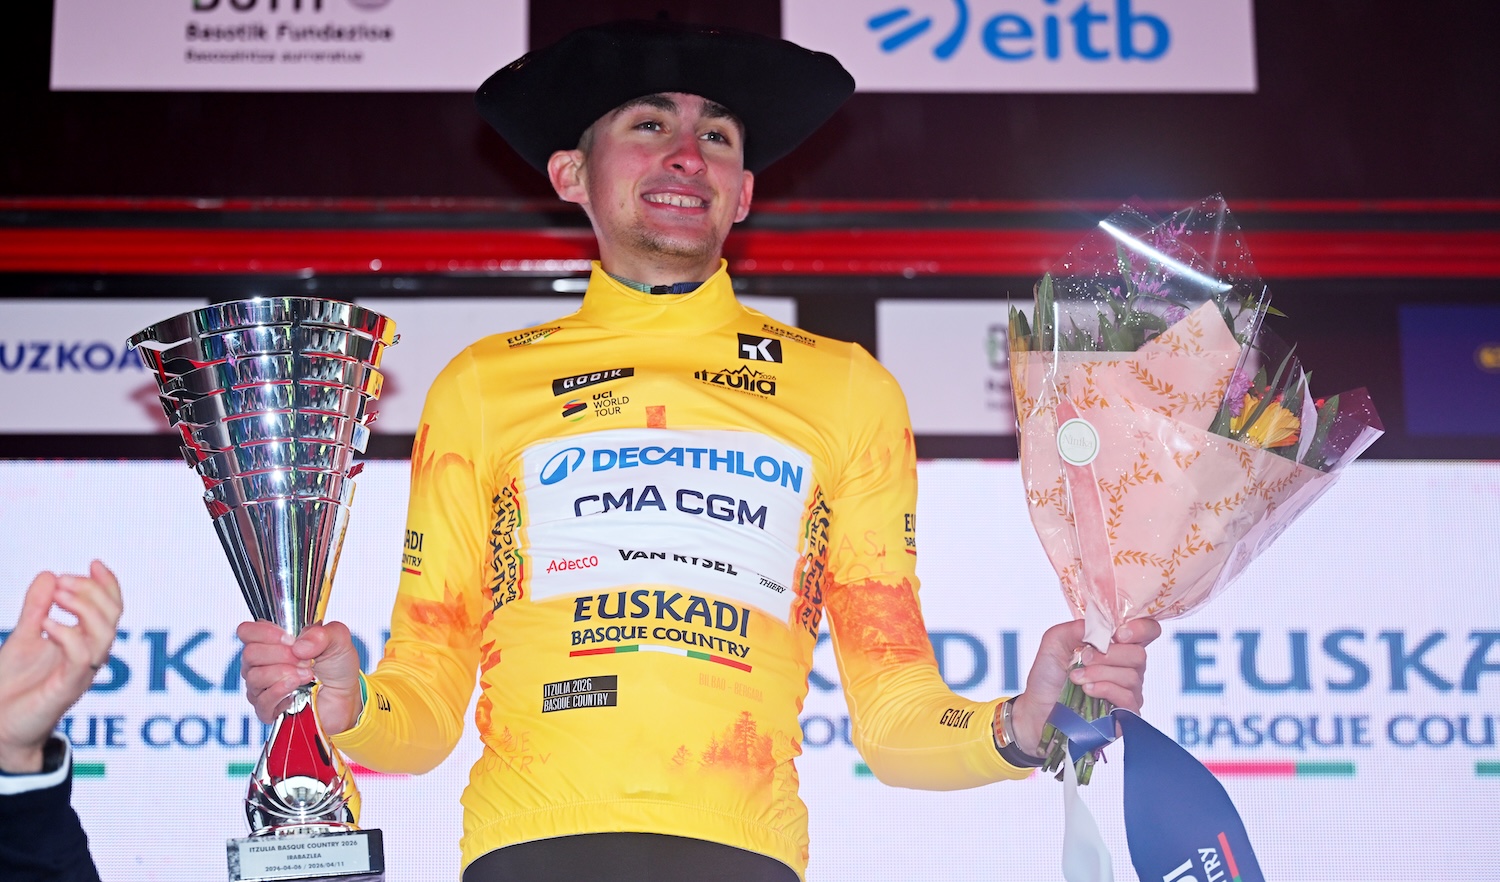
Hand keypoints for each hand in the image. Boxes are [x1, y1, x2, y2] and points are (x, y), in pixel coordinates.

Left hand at [0, 562, 122, 772]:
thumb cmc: (11, 687)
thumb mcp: (23, 637)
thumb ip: (36, 609)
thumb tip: (48, 576)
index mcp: (84, 644)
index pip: (111, 610)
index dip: (108, 585)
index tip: (94, 563)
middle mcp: (89, 658)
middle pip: (112, 617)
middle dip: (92, 592)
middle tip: (62, 583)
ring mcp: (81, 674)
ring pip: (105, 635)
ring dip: (85, 608)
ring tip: (58, 596)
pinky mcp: (68, 689)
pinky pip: (83, 657)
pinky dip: (68, 634)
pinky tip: (47, 624)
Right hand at [237, 620, 362, 734]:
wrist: (344, 696)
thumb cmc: (336, 666)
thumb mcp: (337, 639)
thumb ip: (321, 634)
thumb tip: (298, 646)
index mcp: (272, 642)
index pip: (246, 632)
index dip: (264, 633)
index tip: (289, 639)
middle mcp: (262, 663)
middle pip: (250, 654)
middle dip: (281, 654)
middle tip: (304, 660)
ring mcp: (262, 687)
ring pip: (254, 677)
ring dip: (284, 673)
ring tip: (307, 674)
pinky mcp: (267, 710)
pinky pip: (262, 701)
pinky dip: (280, 691)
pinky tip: (296, 687)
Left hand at [1007, 618, 1160, 755]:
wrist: (1037, 708)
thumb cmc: (1048, 675)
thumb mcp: (1055, 641)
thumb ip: (1076, 627)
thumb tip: (1101, 626)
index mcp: (1115, 645)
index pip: (1147, 631)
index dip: (1140, 629)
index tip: (1117, 634)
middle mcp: (1126, 667)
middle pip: (1139, 654)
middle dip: (1110, 655)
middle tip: (1085, 659)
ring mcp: (1127, 691)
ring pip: (1132, 676)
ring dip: (1100, 673)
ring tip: (1077, 678)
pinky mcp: (1124, 713)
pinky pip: (1127, 698)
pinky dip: (1105, 689)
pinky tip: (1087, 690)